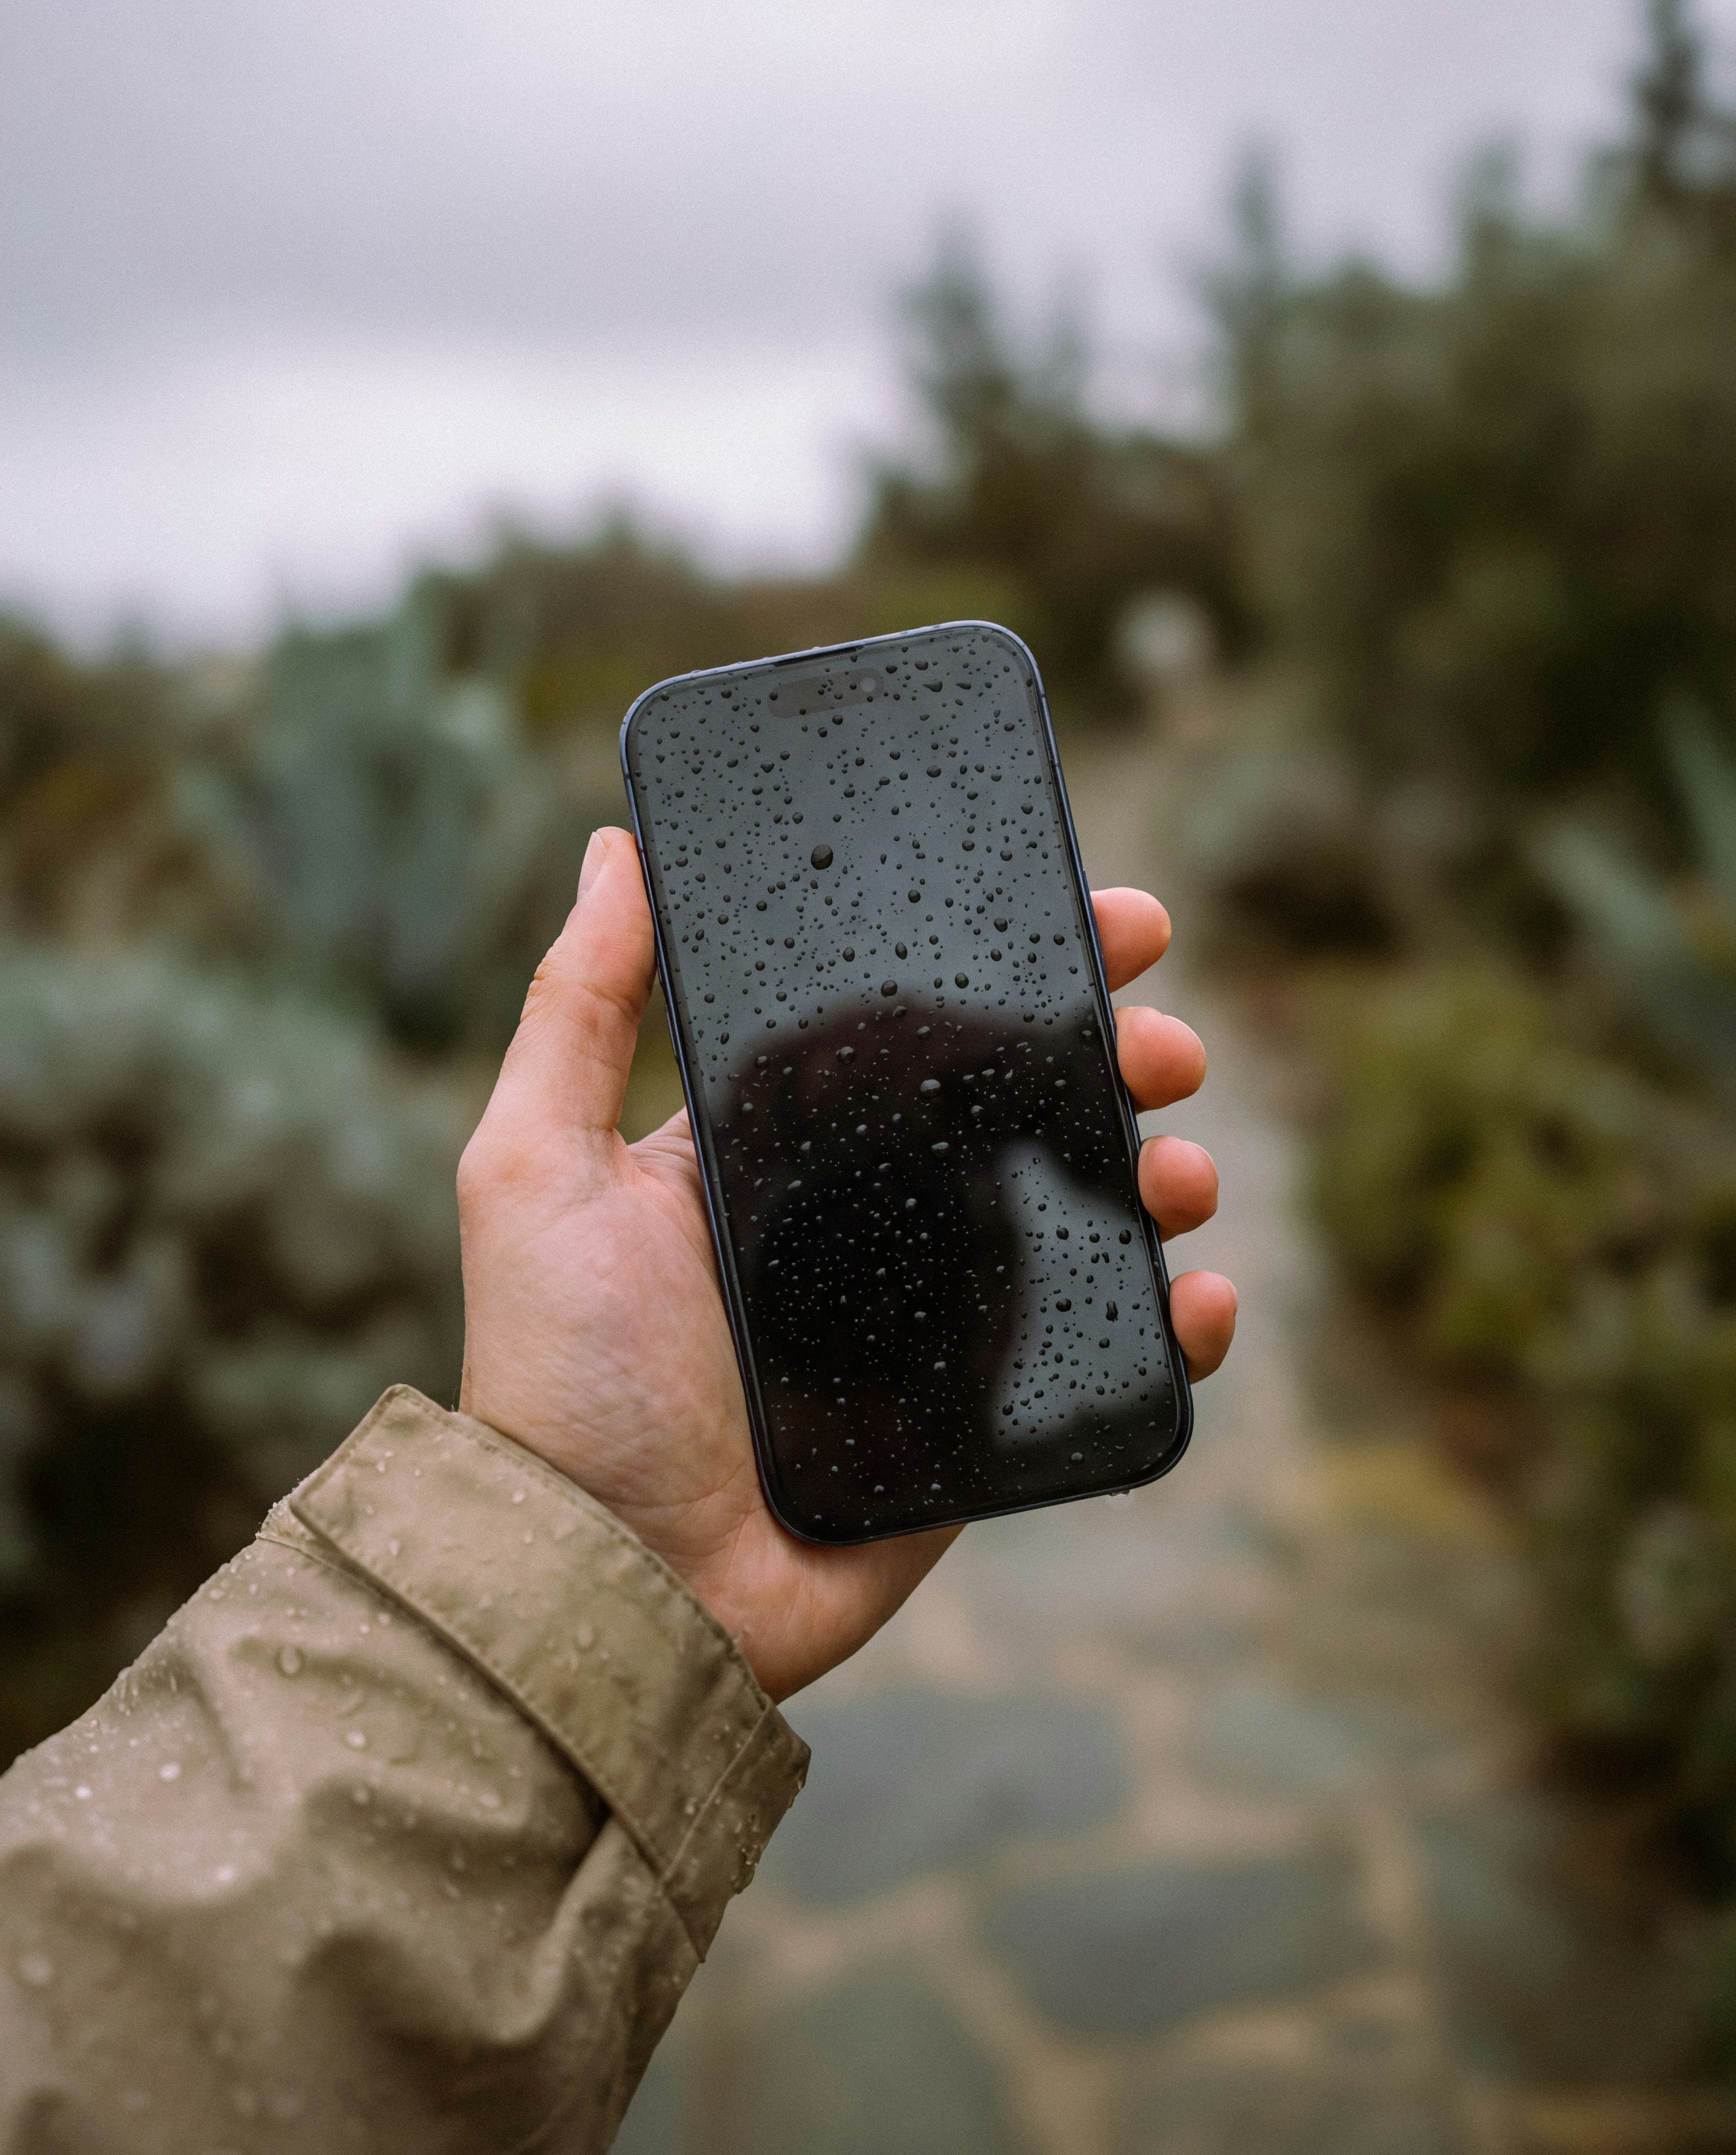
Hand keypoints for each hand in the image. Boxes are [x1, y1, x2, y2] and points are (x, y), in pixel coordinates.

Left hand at [456, 828, 1236, 1701]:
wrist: (614, 1581)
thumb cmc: (561, 1377)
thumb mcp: (533, 1167)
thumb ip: (578, 1009)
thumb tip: (616, 846)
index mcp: (777, 1148)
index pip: (912, 1029)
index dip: (1008, 968)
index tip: (1103, 922)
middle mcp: (860, 1219)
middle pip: (1018, 1109)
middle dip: (1110, 1058)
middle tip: (1165, 1043)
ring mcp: (929, 1319)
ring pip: (1077, 1217)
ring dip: (1158, 1173)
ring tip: (1182, 1171)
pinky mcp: (978, 1418)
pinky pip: (1099, 1354)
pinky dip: (1171, 1321)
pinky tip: (1200, 1295)